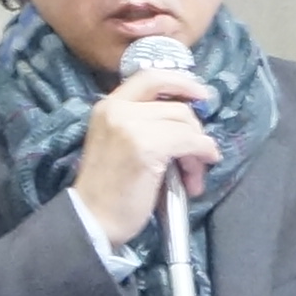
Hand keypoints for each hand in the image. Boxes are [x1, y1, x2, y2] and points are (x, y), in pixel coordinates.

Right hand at [70, 54, 220, 251]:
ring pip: (185, 123)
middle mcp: (117, 109)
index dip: (181, 81)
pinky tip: (197, 177)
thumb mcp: (119, 141)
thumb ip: (143, 122)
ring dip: (197, 150)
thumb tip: (188, 117)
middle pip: (176, 105)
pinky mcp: (146, 148)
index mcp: (108, 105)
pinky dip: (202, 155)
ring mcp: (131, 127)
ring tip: (191, 177)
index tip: (200, 94)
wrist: (92, 219)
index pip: (151, 76)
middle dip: (194, 130)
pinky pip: (190, 142)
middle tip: (197, 158)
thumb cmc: (109, 187)